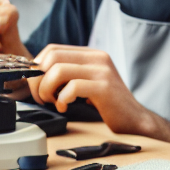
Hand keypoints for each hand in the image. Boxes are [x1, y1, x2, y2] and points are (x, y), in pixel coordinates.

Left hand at [28, 45, 153, 133]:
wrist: (134, 120)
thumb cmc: (106, 105)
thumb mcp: (86, 82)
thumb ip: (68, 74)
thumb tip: (35, 75)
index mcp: (91, 54)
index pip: (52, 49)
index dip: (38, 68)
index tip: (39, 86)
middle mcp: (97, 58)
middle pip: (52, 57)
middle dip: (38, 80)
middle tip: (43, 97)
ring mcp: (102, 71)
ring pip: (58, 70)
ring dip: (47, 90)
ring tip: (54, 102)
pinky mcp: (105, 87)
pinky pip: (73, 87)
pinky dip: (62, 99)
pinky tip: (65, 107)